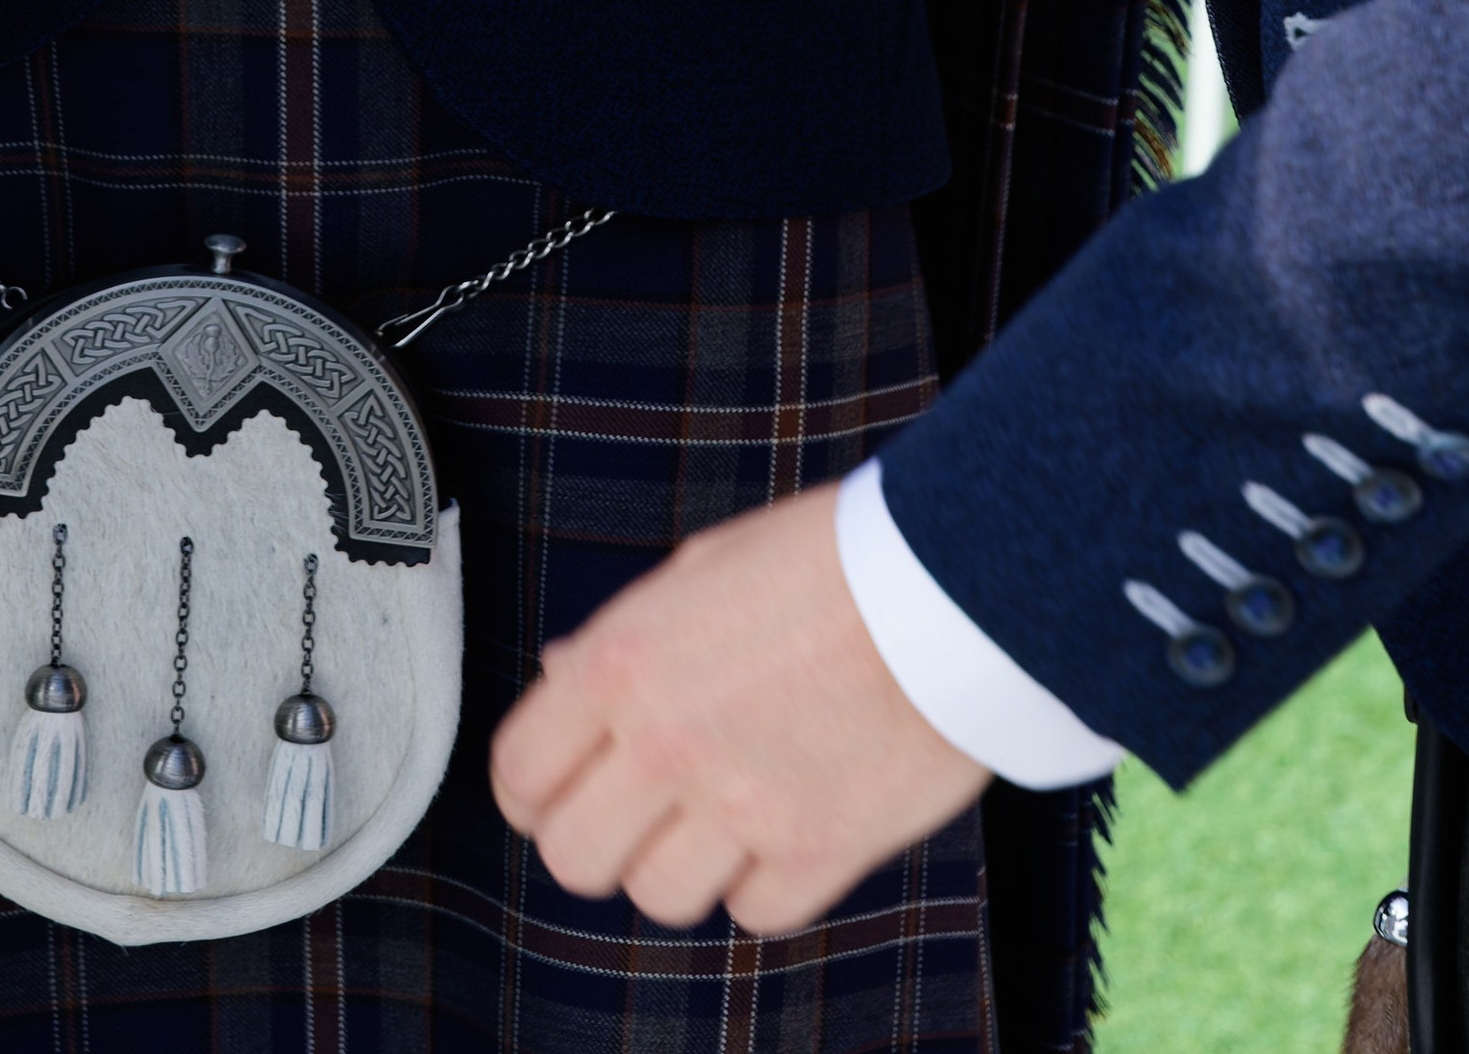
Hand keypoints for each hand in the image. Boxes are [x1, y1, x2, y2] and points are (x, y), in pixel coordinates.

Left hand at [492, 485, 986, 933]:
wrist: (948, 580)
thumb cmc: (828, 559)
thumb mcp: (700, 568)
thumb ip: (623, 638)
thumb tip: (562, 678)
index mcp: (624, 661)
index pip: (520, 774)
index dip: (535, 788)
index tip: (561, 787)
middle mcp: (667, 741)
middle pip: (574, 859)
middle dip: (600, 839)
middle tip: (639, 810)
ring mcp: (741, 803)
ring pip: (659, 897)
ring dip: (685, 862)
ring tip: (726, 806)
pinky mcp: (818, 850)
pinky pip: (754, 910)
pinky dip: (767, 879)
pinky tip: (789, 818)